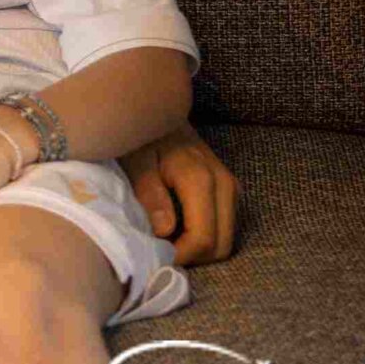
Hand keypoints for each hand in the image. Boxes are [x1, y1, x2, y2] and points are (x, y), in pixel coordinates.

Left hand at [124, 123, 238, 265]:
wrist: (155, 106)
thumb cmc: (140, 134)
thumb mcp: (133, 159)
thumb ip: (148, 192)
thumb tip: (165, 230)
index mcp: (200, 179)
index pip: (203, 239)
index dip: (181, 256)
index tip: (154, 258)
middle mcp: (224, 185)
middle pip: (220, 246)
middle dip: (191, 257)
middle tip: (158, 254)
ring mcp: (230, 187)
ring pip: (226, 240)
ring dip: (198, 249)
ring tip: (164, 242)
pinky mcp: (228, 188)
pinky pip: (223, 226)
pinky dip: (203, 236)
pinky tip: (175, 230)